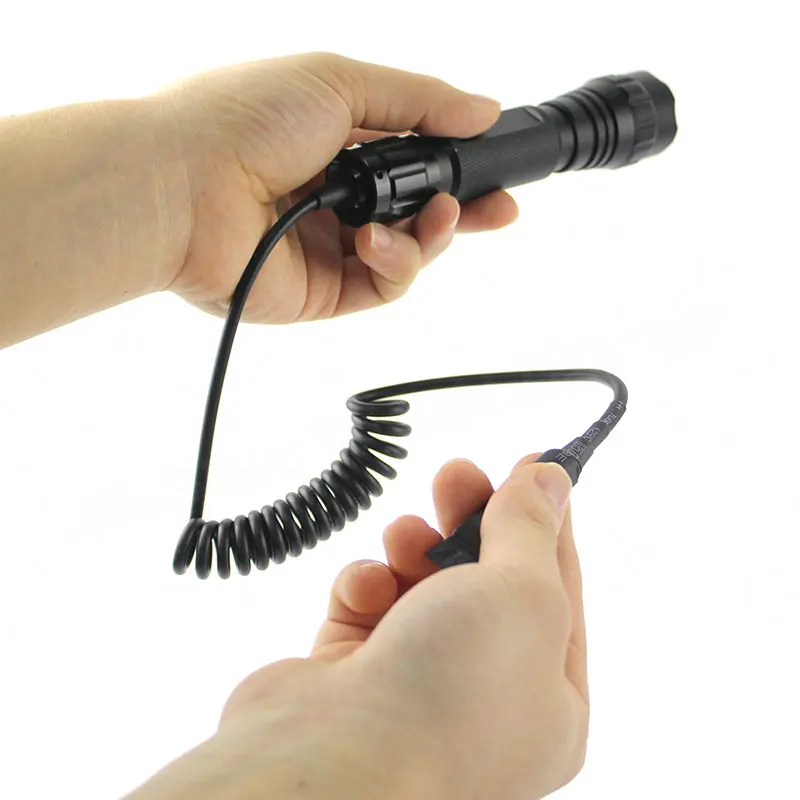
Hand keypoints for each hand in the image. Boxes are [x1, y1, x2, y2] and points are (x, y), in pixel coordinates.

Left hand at [149, 52, 518, 321]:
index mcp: (339, 143)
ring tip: (430, 217)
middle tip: (496, 210)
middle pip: (419, 214)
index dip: (460, 169)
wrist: (181, 186)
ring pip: (409, 254)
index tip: (497, 173)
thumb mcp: (340, 83)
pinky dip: (393, 264)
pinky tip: (372, 243)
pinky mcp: (321, 292)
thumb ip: (418, 100)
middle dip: (462, 213)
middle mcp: (338, 198)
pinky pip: (382, 287)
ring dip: (431, 237)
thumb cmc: (244, 119)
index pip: (416, 161)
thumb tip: (482, 110)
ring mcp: (330, 247)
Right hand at [208, 454, 586, 799]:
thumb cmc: (451, 695)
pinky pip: (367, 608)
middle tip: (456, 474)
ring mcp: (416, 688)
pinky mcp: (352, 677)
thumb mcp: (521, 594)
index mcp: (550, 698)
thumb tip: (551, 478)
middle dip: (472, 522)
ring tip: (404, 537)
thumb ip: (531, 528)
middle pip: (486, 581)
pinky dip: (365, 586)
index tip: (532, 465)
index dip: (546, 520)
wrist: (333, 768)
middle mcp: (485, 697)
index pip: (558, 588)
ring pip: (422, 588)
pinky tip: (363, 589)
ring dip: (413, 551)